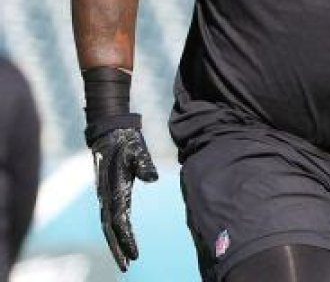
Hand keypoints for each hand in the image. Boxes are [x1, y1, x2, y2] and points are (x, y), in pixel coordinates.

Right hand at [91, 128, 157, 271]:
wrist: (110, 133)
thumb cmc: (126, 142)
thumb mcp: (137, 150)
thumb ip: (144, 164)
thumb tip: (153, 177)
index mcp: (114, 190)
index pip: (119, 222)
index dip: (126, 240)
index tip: (134, 255)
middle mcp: (107, 196)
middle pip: (110, 230)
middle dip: (118, 249)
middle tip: (126, 267)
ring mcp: (105, 196)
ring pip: (108, 226)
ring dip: (115, 243)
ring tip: (125, 260)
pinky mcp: (107, 193)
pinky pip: (109, 218)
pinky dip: (114, 231)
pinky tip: (122, 237)